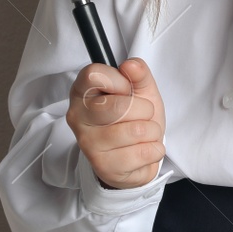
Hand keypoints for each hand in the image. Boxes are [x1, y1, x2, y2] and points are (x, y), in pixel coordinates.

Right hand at [66, 57, 166, 189]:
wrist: (135, 157)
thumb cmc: (135, 119)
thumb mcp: (141, 91)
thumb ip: (138, 74)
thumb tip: (131, 65)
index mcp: (82, 92)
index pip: (94, 74)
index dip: (120, 81)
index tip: (126, 90)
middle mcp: (78, 116)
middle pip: (119, 106)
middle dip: (144, 109)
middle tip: (142, 114)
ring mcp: (88, 143)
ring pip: (135, 131)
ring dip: (152, 131)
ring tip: (145, 133)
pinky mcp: (102, 166)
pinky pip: (142, 153)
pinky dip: (154, 149)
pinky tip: (145, 149)